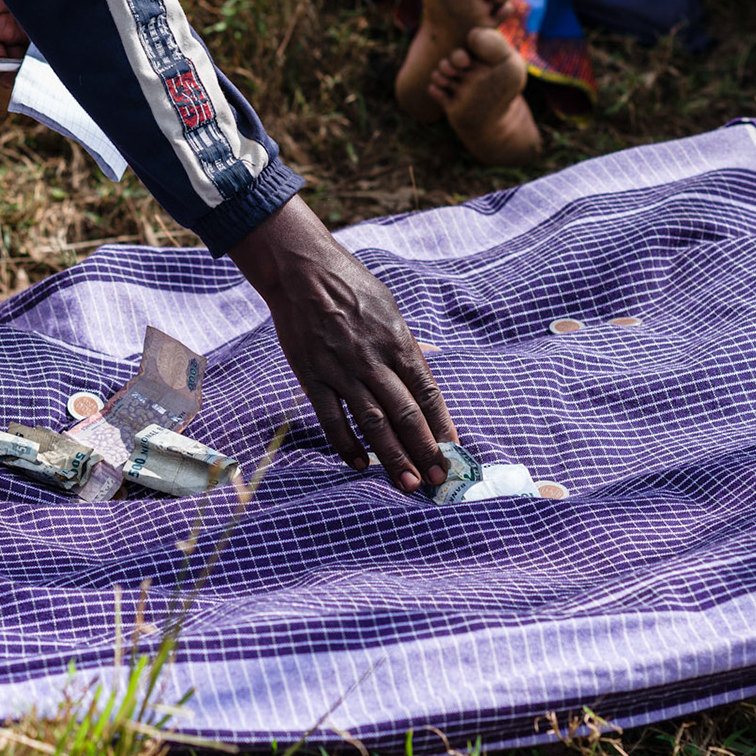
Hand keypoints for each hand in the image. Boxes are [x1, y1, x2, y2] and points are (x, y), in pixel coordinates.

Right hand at [229, 196, 457, 491]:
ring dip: (392, 456)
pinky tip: (360, 464)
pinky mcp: (313, 376)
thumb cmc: (350, 286)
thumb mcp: (389, 308)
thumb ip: (405, 344)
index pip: (426, 392)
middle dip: (423, 450)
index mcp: (397, 341)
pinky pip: (332, 418)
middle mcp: (373, 359)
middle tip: (436, 479)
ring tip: (406, 483)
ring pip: (373, 422)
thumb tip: (424, 366)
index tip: (452, 450)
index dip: (441, 424)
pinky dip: (346, 444)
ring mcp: (342, 370)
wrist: (302, 271)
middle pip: (404, 413)